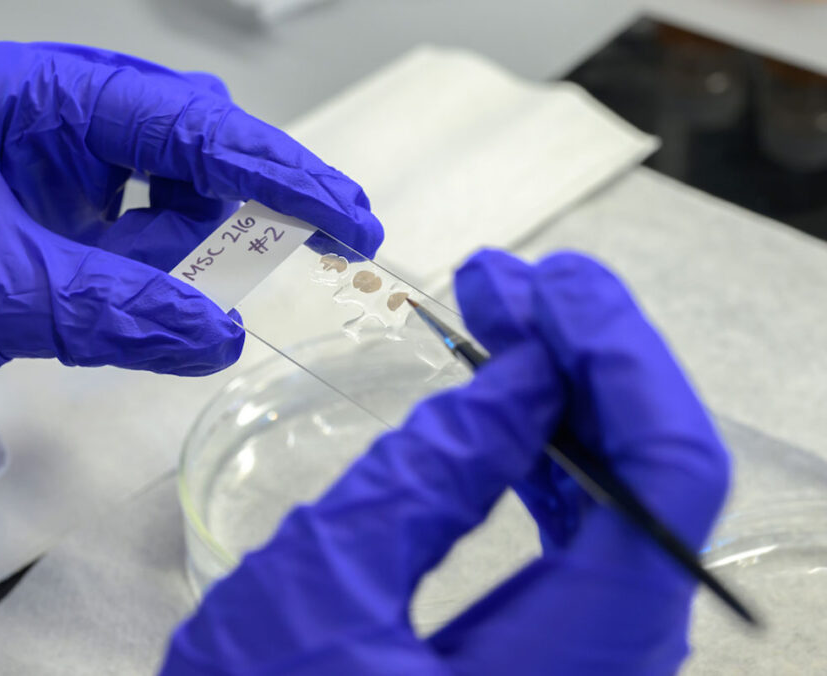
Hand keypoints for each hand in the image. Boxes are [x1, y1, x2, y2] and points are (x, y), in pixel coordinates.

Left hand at [0, 42, 382, 403]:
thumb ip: (114, 311)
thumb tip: (221, 337)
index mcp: (42, 94)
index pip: (189, 125)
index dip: (279, 172)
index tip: (347, 218)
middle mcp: (62, 114)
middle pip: (193, 143)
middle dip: (252, 198)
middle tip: (313, 246)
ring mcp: (63, 162)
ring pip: (173, 188)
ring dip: (204, 240)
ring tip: (204, 289)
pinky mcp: (63, 209)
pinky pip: (142, 229)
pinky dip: (165, 268)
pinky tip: (161, 295)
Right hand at [161, 250, 729, 674]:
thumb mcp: (325, 586)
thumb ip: (431, 474)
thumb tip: (520, 374)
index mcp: (577, 662)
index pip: (666, 476)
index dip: (620, 355)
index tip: (552, 283)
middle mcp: (613, 665)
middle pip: (655, 477)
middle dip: (585, 358)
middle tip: (506, 284)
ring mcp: (590, 662)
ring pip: (623, 500)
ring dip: (566, 398)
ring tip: (496, 319)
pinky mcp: (557, 656)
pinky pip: (586, 539)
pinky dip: (548, 459)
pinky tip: (503, 406)